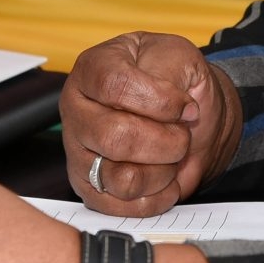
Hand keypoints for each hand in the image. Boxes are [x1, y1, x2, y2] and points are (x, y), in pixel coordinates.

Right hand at [60, 32, 241, 215]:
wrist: (186, 117)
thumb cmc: (177, 82)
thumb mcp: (180, 56)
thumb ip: (171, 70)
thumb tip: (170, 104)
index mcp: (93, 68)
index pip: (116, 85)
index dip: (158, 101)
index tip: (186, 107)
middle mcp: (76, 109)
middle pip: (114, 136)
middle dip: (165, 142)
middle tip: (183, 136)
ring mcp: (78, 151)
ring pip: (120, 178)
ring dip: (162, 171)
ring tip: (171, 156)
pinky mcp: (89, 187)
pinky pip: (122, 206)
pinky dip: (155, 197)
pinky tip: (165, 178)